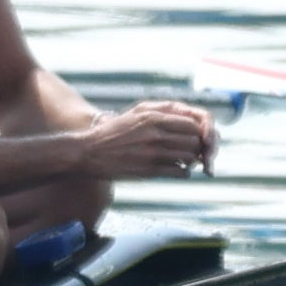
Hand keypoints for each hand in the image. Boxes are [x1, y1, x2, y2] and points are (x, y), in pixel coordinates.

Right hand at [85, 99, 217, 178]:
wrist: (89, 151)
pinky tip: (175, 169)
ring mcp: (153, 153)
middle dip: (196, 147)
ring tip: (182, 160)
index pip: (192, 124)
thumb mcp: (136, 114)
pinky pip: (181, 172)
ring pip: (190, 157)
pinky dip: (183, 172)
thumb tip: (189, 119)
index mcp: (152, 117)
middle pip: (194, 141)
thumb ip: (162, 113)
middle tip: (190, 150)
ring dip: (190, 160)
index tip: (192, 137)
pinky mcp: (150, 170)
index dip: (196, 132)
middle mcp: (155, 133)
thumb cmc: (115, 132)